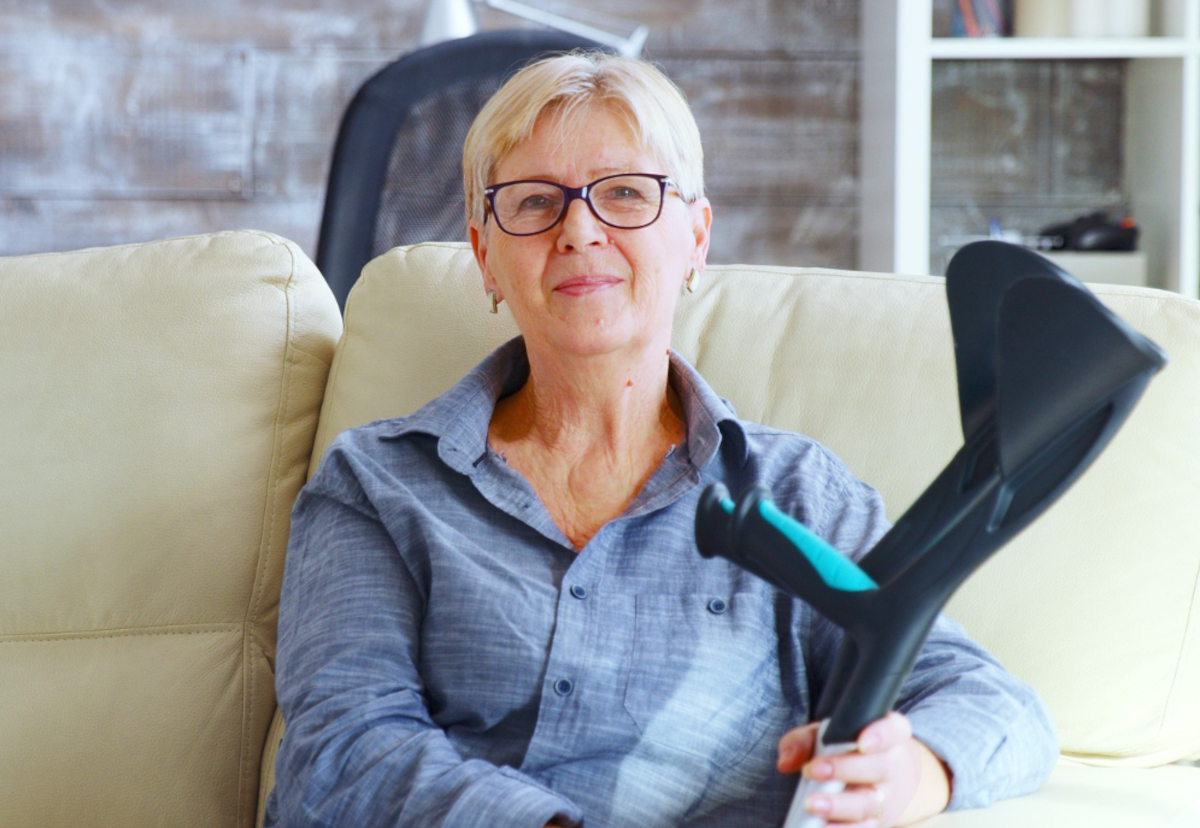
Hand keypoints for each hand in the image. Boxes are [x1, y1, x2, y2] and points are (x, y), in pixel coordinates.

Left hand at [776, 712, 950, 826]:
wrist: (884, 783)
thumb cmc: (849, 751)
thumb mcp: (828, 736)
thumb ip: (805, 740)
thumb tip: (786, 761)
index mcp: (888, 736)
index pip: (892, 729)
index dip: (880, 735)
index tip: (861, 743)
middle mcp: (893, 767)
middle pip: (877, 768)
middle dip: (844, 769)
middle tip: (813, 770)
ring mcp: (887, 798)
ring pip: (869, 804)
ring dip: (839, 806)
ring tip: (811, 805)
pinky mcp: (879, 822)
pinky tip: (821, 827)